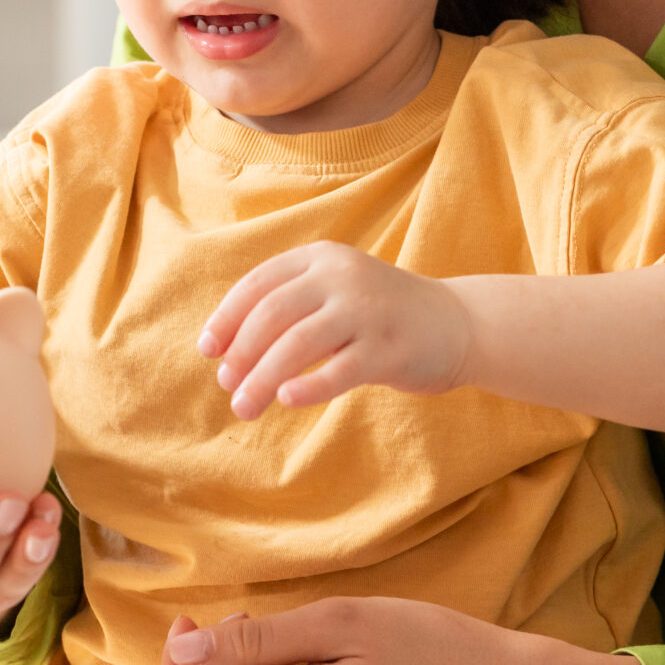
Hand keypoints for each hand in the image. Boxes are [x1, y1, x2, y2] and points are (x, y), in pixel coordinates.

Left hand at [196, 241, 469, 418]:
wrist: (456, 323)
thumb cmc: (379, 315)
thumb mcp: (334, 292)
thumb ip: (288, 309)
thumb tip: (226, 352)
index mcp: (321, 257)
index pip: (258, 284)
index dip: (227, 318)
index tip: (208, 351)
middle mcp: (342, 276)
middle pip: (272, 314)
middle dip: (241, 353)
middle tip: (227, 387)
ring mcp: (368, 310)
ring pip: (298, 344)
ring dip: (263, 378)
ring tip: (244, 407)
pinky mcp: (389, 348)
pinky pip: (340, 369)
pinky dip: (309, 386)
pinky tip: (286, 400)